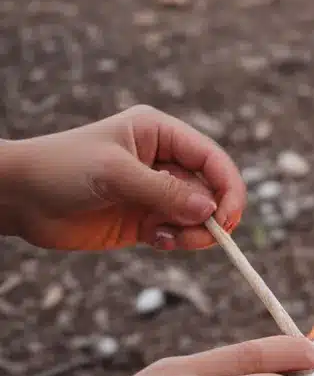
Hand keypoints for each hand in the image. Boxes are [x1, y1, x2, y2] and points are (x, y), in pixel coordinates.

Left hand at [2, 105, 244, 250]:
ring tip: (171, 239)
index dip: (228, 187)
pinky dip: (176, 241)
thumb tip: (210, 210)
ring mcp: (156, 192)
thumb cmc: (61, 169)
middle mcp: (163, 161)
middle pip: (211, 190)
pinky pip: (179, 233)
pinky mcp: (146, 219)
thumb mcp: (115, 174)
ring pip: (198, 216)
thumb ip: (164, 192)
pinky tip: (154, 241)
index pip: (211, 158)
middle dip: (211, 215)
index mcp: (160, 134)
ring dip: (194, 232)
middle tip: (204, 236)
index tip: (229, 216)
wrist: (18, 198)